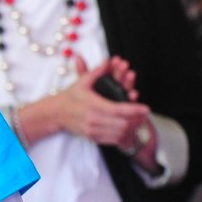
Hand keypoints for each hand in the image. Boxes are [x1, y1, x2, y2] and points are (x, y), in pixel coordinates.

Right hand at [26, 56, 150, 149]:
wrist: (56, 113)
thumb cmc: (70, 97)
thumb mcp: (82, 82)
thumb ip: (97, 71)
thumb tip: (108, 61)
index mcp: (93, 105)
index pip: (118, 109)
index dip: (134, 109)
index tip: (146, 108)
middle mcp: (93, 120)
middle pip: (122, 124)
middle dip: (136, 120)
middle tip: (144, 114)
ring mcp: (92, 130)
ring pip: (119, 133)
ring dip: (132, 128)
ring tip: (139, 121)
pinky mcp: (92, 137)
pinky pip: (113, 140)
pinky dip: (123, 136)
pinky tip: (128, 129)